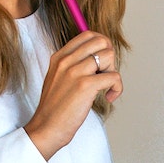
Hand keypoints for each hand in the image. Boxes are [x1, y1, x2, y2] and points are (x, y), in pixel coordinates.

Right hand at [25, 31, 121, 159]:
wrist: (46, 128)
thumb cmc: (55, 108)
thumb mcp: (58, 78)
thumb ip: (74, 65)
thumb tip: (99, 57)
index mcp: (59, 56)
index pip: (88, 35)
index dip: (102, 46)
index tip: (102, 63)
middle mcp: (67, 60)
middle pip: (101, 41)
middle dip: (110, 57)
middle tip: (105, 74)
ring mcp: (75, 71)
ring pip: (109, 56)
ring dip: (113, 72)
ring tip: (105, 87)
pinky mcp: (85, 85)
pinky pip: (114, 76)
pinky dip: (117, 88)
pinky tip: (108, 98)